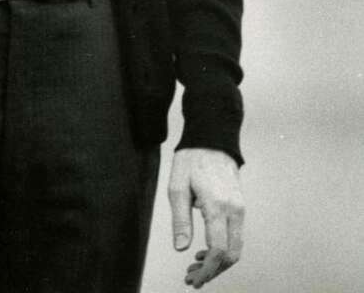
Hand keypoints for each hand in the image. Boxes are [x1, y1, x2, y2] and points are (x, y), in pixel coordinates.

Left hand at [168, 148, 243, 287]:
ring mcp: (240, 208)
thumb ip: (180, 220)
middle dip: (213, 271)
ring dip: (218, 263)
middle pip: (231, 254)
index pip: (218, 249)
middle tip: (192, 277)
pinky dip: (224, 249)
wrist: (212, 139)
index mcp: (217, 205)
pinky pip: (236, 236)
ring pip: (236, 248)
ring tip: (196, 266)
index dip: (207, 270)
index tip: (193, 279)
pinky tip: (206, 250)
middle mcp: (234, 210)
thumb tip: (181, 248)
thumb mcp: (177, 187)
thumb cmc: (191, 160)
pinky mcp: (241, 206)